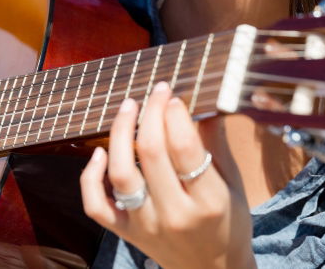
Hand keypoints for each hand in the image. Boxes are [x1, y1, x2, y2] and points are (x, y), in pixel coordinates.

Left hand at [80, 82, 254, 268]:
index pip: (184, 149)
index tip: (173, 96)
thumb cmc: (228, 223)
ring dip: (119, 134)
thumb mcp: (233, 185)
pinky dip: (90, 177)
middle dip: (150, 113)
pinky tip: (99, 152)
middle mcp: (174, 214)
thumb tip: (206, 101)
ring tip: (128, 107)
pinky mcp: (126, 234)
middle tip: (156, 92)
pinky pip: (96, 206)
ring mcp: (145, 226)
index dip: (175, 115)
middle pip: (151, 153)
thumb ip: (217, 145)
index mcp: (208, 202)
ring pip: (121, 174)